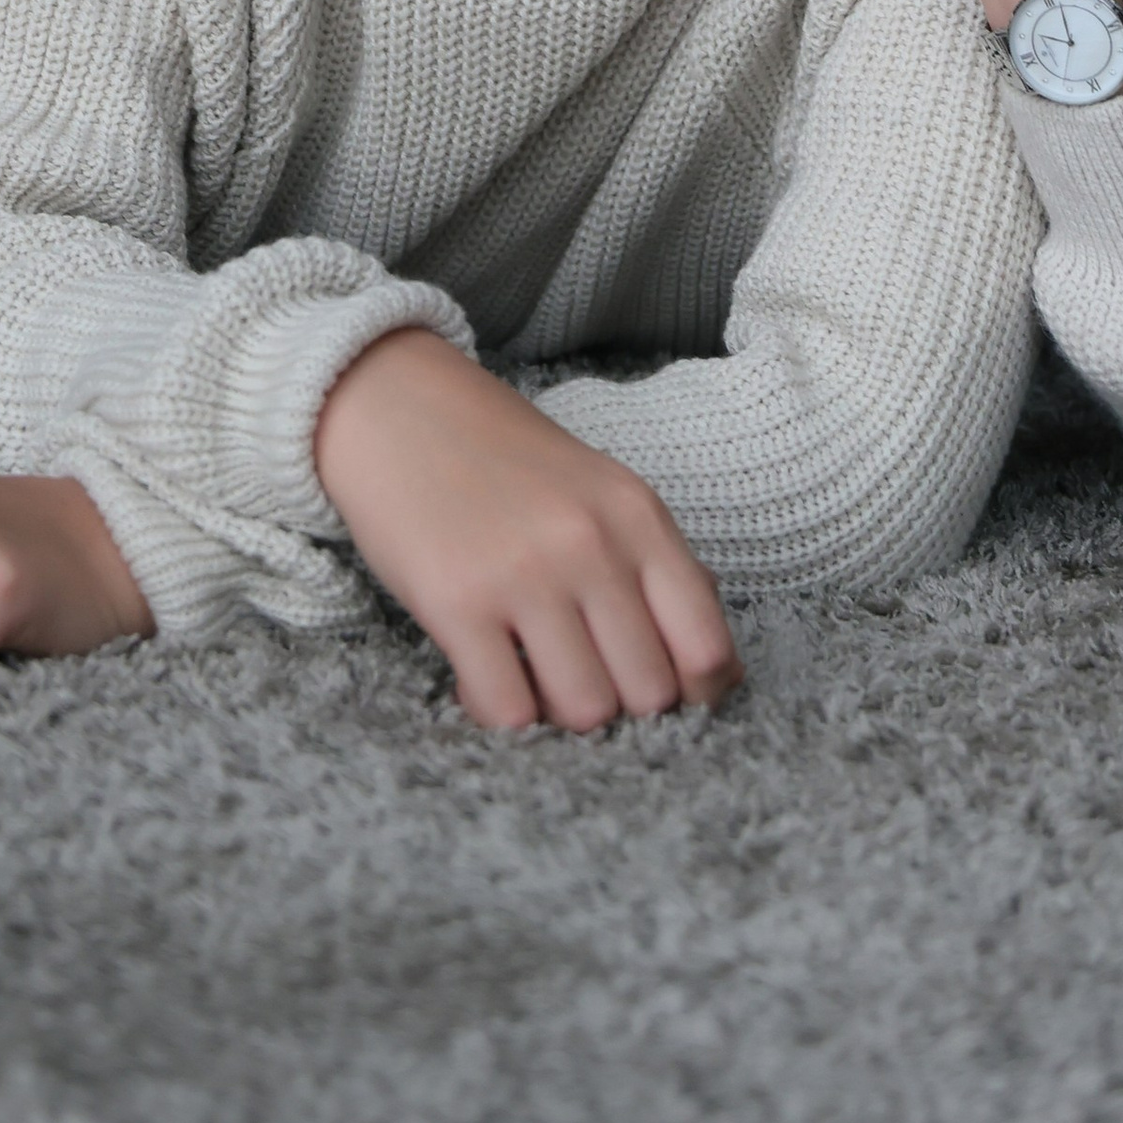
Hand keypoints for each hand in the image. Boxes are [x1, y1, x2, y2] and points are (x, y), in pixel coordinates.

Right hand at [314, 329, 740, 734]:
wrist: (403, 409)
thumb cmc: (510, 465)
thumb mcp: (605, 494)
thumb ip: (660, 572)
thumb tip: (719, 670)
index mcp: (639, 517)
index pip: (707, 647)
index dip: (696, 696)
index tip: (666, 697)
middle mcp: (592, 545)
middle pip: (648, 693)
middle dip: (621, 706)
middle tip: (584, 677)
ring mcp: (525, 574)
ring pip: (585, 712)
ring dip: (561, 714)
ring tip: (534, 676)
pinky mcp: (457, 603)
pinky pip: (508, 711)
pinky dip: (502, 713)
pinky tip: (486, 675)